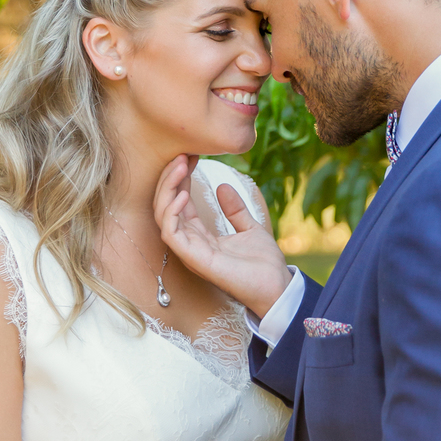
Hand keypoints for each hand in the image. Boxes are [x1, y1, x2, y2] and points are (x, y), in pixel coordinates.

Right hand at [153, 156, 291, 318]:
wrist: (277, 286)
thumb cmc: (263, 265)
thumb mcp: (249, 228)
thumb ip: (234, 210)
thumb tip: (223, 186)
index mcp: (201, 236)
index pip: (179, 202)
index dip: (180, 178)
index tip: (191, 155)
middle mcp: (190, 243)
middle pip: (165, 206)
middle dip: (170, 178)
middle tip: (182, 155)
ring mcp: (190, 252)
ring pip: (162, 216)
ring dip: (167, 189)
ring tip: (181, 166)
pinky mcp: (194, 259)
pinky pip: (171, 234)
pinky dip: (171, 212)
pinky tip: (183, 194)